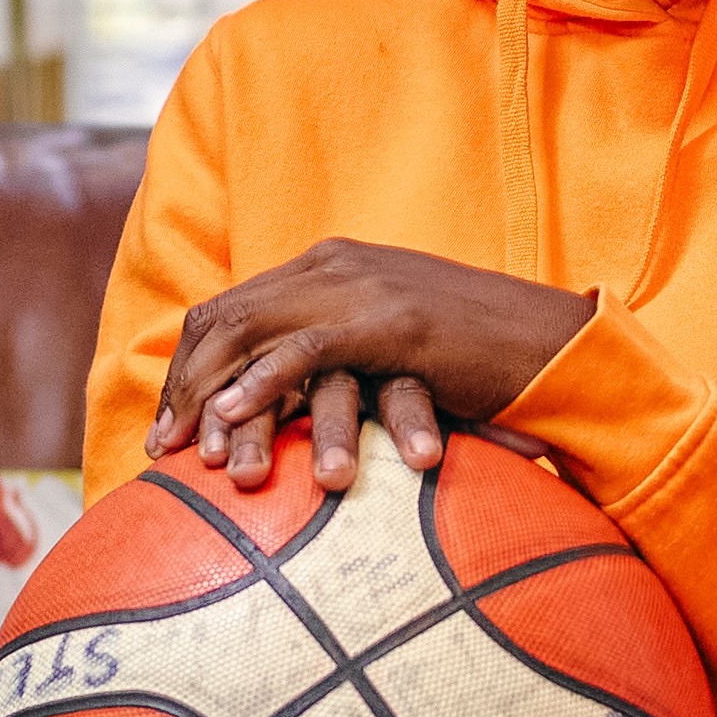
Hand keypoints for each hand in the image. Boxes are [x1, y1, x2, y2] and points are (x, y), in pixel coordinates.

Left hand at [144, 239, 598, 491]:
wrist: (554, 343)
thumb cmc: (476, 359)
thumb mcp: (392, 347)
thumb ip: (342, 355)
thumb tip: (297, 404)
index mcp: (332, 265)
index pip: (231, 309)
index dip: (189, 369)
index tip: (170, 432)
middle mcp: (336, 265)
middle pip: (226, 319)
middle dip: (184, 387)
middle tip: (162, 450)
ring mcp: (364, 287)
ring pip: (254, 332)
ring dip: (211, 395)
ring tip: (191, 452)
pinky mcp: (393, 322)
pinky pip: (306, 349)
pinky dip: (261, 383)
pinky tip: (234, 418)